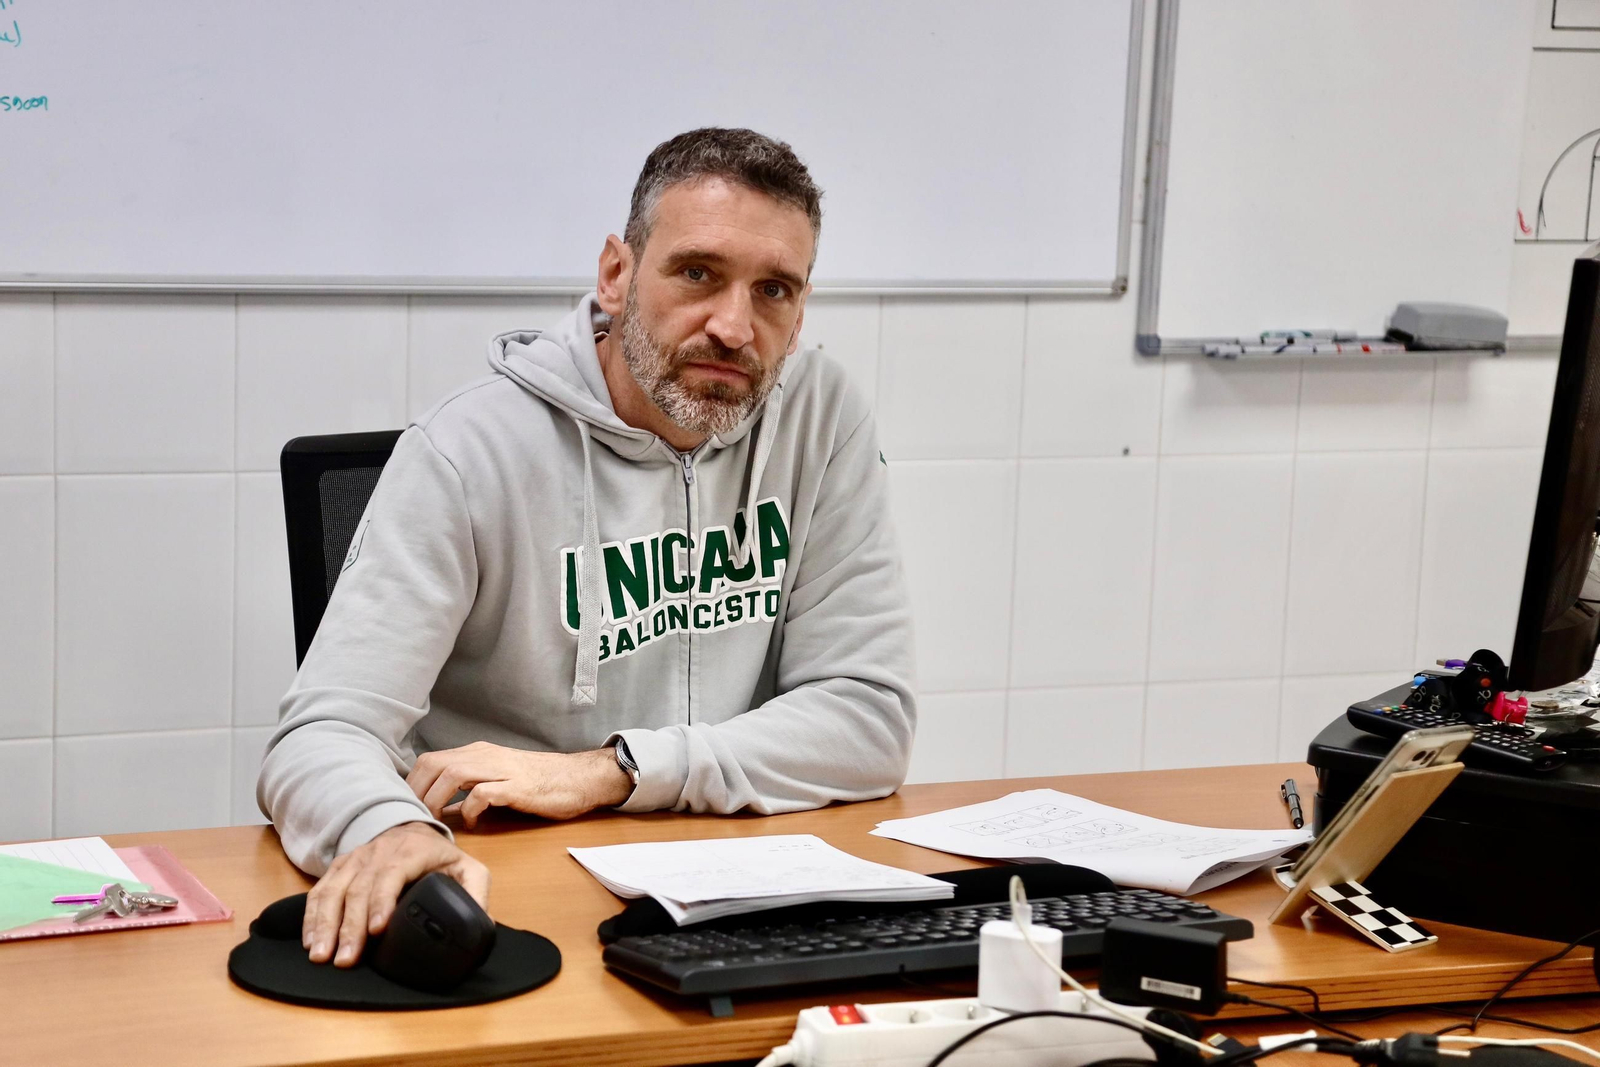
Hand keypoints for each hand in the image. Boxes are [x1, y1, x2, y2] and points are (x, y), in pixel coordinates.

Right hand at [302, 821, 488, 967]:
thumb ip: (475, 894)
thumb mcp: (467, 869)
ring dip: (324, 924)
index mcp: (412, 851)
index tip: (376, 930)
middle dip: (349, 926)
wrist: (412, 830)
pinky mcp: (339, 868)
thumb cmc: (439, 856)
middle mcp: (379, 852)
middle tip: (345, 959)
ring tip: (320, 955)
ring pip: (334, 890)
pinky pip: (319, 891)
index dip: (381, 901)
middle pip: (359, 888)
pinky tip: (309, 941)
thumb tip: (480, 925)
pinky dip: (311, 916)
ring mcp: (355, 859)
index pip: (392, 874)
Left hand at [406, 742, 633, 827]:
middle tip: (411, 818)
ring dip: (435, 800)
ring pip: (452, 773)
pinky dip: (468, 810)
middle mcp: (485, 756)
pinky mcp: (517, 786)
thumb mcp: (497, 781)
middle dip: (416, 791)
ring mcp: (501, 769)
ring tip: (432, 822)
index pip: (430, 760)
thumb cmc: (538, 783)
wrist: (578, 779)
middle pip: (434, 763)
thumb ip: (468, 790)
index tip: (403, 807)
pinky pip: (482, 794)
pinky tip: (471, 823)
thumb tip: (438, 810)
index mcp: (478, 753)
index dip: (411, 783)